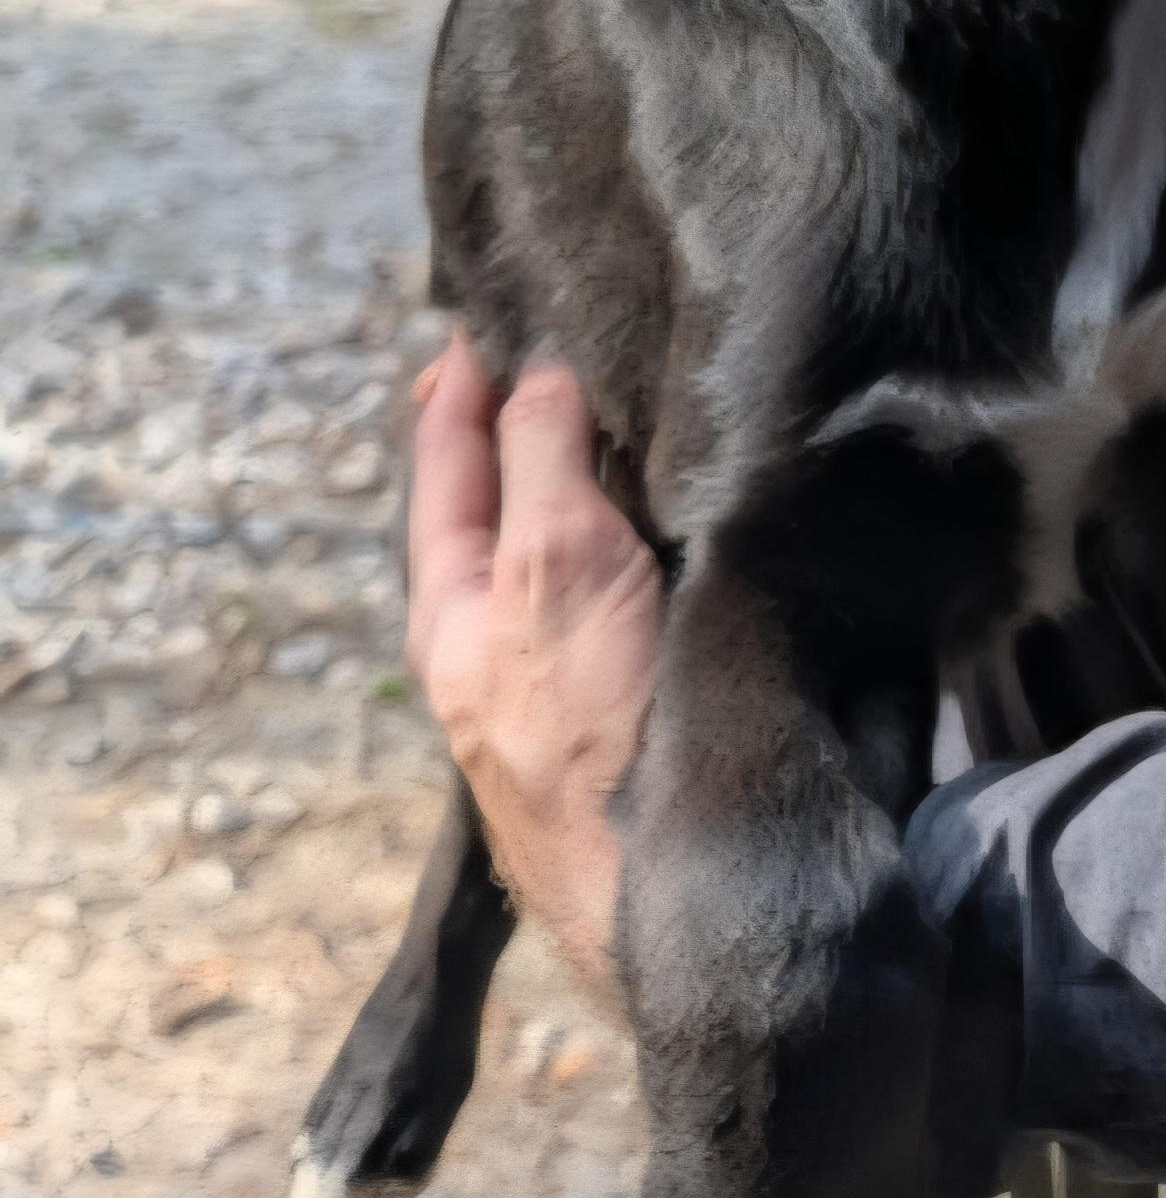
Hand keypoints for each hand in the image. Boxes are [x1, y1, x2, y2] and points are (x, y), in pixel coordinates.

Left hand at [405, 333, 661, 1002]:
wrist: (681, 886)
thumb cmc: (598, 723)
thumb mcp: (552, 562)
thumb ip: (540, 460)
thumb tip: (536, 375)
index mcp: (451, 608)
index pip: (447, 462)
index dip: (461, 382)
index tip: (488, 310)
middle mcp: (498, 641)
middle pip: (504, 505)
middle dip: (525, 426)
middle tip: (560, 340)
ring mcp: (568, 676)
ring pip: (569, 548)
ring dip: (593, 477)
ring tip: (630, 405)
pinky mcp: (640, 701)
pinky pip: (629, 586)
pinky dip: (644, 532)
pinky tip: (686, 511)